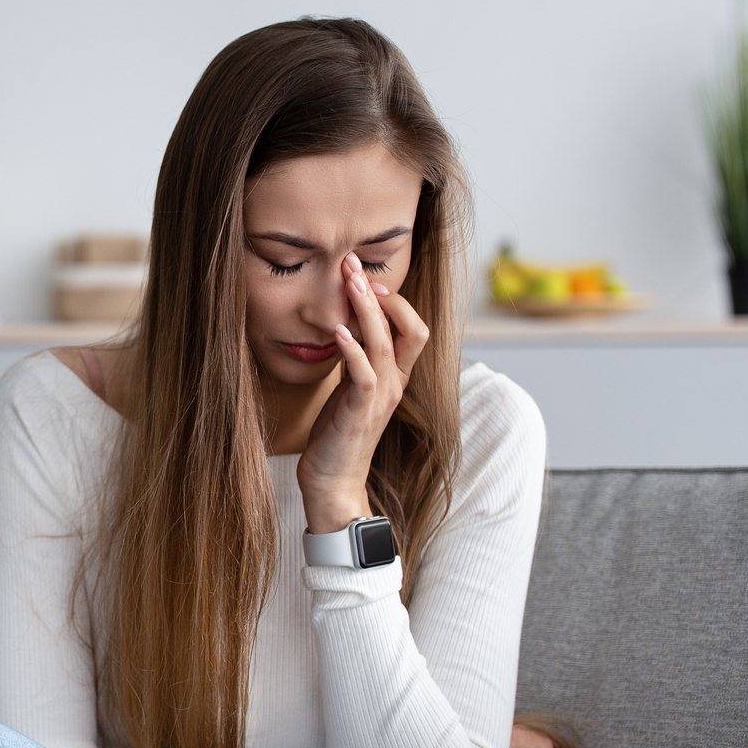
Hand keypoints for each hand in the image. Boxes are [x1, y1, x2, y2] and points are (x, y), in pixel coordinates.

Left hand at [295, 253, 430, 533]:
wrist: (334, 483)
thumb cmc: (337, 437)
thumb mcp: (349, 392)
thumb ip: (355, 364)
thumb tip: (346, 331)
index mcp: (394, 378)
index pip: (413, 328)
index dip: (396, 300)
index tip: (366, 279)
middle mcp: (394, 384)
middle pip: (406, 327)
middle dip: (381, 292)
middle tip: (354, 264)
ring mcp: (380, 398)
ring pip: (385, 343)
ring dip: (366, 308)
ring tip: (349, 281)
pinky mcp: (360, 411)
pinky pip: (364, 373)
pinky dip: (352, 349)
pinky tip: (338, 330)